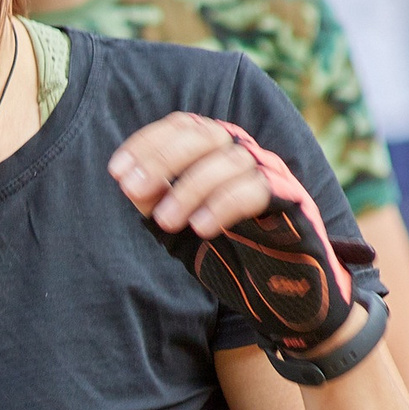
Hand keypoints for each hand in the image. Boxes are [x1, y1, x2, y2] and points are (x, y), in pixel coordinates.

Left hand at [110, 111, 289, 236]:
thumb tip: (129, 183)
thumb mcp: (182, 221)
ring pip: (229, 161)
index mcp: (217, 149)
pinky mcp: (290, 197)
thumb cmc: (229, 245)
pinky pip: (258, 188)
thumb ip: (157, 201)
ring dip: (189, 189)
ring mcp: (270, 171)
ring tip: (165, 220)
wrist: (283, 283)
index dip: (148, 142)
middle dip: (163, 159)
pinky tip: (200, 226)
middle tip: (133, 189)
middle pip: (205, 135)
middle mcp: (244, 151)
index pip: (184, 126)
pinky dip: (224, 204)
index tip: (117, 169)